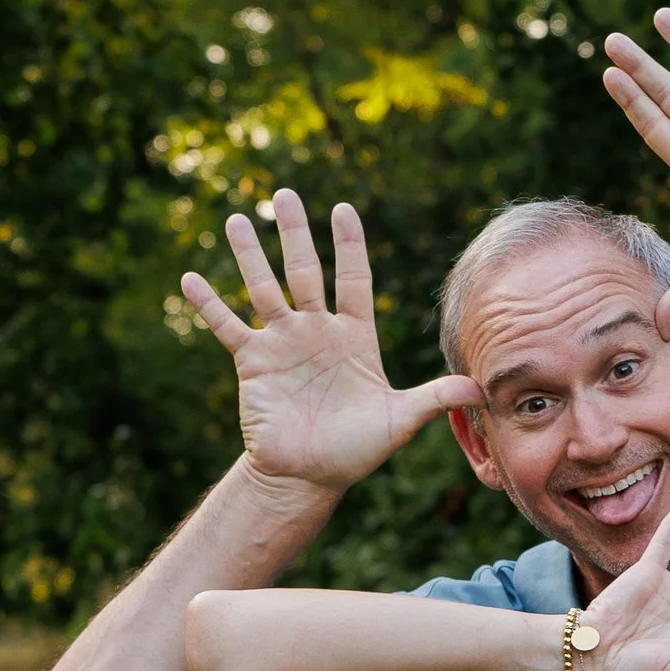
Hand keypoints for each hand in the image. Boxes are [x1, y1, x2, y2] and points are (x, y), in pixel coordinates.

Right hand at [179, 189, 482, 496]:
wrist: (309, 476)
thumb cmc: (355, 450)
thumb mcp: (399, 422)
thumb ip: (435, 399)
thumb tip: (479, 389)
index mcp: (354, 336)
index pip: (353, 280)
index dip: (349, 246)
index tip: (343, 210)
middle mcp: (316, 331)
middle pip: (305, 272)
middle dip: (295, 233)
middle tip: (286, 193)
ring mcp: (282, 343)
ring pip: (263, 288)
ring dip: (250, 255)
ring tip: (239, 219)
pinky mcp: (253, 362)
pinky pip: (228, 326)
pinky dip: (210, 304)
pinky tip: (190, 278)